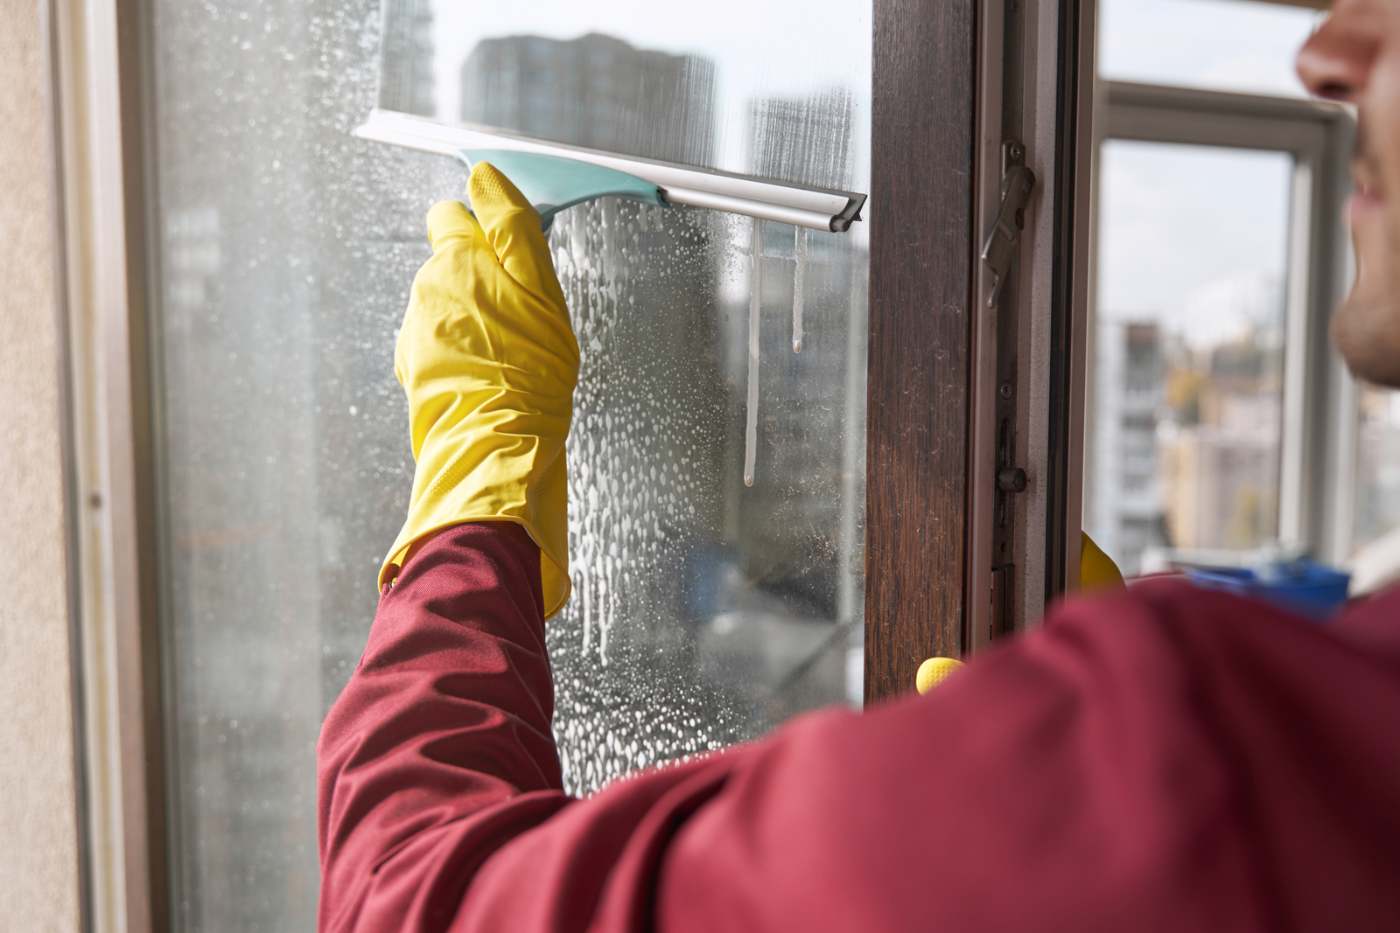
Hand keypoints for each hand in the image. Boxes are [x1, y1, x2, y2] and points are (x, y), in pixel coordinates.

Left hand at [382, 162, 578, 617]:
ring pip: (446, 305)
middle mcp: (425, 290)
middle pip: (451, 262)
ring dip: (473, 317)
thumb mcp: (541, 289)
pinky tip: (490, 374)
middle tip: (522, 313)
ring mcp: (415, 332)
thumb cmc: (528, 371)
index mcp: (454, 260)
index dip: (480, 226)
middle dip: (480, 277)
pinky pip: (440, 345)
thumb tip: (486, 177)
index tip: (507, 251)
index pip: (450, 214)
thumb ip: (511, 227)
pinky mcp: (415, 370)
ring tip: (510, 352)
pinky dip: (461, 352)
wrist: (497, 447)